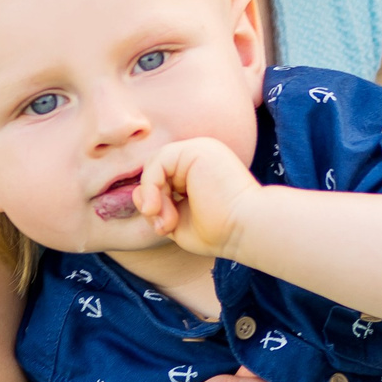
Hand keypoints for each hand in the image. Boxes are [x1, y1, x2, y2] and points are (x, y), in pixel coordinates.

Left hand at [134, 137, 263, 258]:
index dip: (155, 202)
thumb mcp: (178, 220)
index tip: (163, 228)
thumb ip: (158, 206)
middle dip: (151, 200)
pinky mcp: (196, 150)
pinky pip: (158, 162)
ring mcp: (199, 149)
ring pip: (154, 165)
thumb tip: (136, 193)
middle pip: (156, 171)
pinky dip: (151, 187)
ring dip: (151, 197)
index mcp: (200, 171)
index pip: (162, 178)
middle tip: (161, 226)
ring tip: (163, 221)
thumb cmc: (219, 231)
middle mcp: (200, 156)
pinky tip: (159, 208)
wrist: (246, 229)